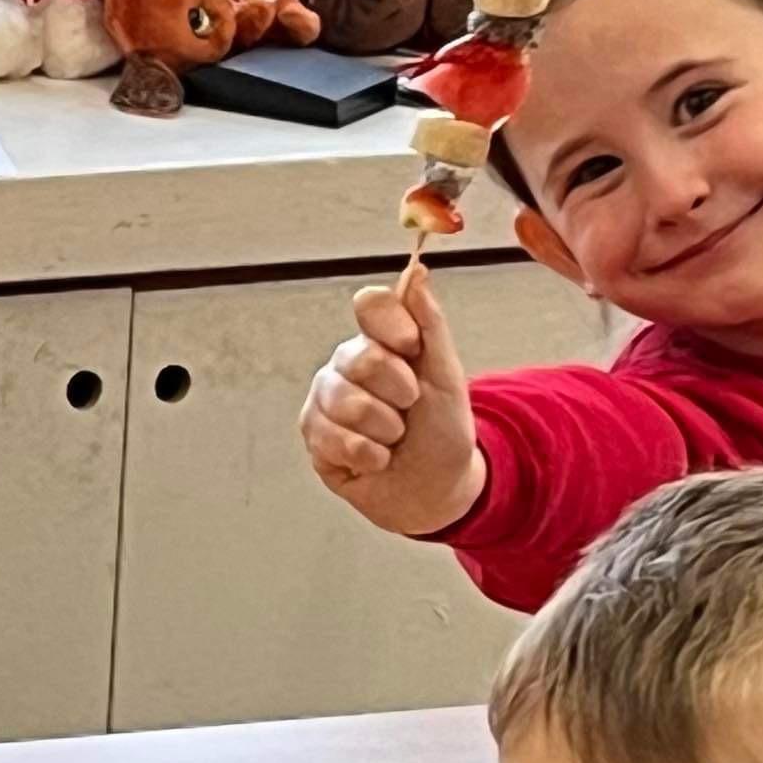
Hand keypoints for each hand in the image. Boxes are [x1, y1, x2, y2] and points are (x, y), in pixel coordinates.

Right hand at [301, 267, 485, 536]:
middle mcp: (347, 365)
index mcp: (380, 341)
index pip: (371, 305)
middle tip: (409, 407)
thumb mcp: (448, 377)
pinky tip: (376, 459)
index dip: (394, 327)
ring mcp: (325, 400)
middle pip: (361, 358)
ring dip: (384, 429)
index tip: (414, 350)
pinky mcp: (314, 436)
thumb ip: (430, 324)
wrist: (436, 490)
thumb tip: (416, 273)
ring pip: (345, 402)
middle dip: (398, 392)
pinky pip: (332, 437)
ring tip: (393, 439)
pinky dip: (367, 455)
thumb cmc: (442, 433)